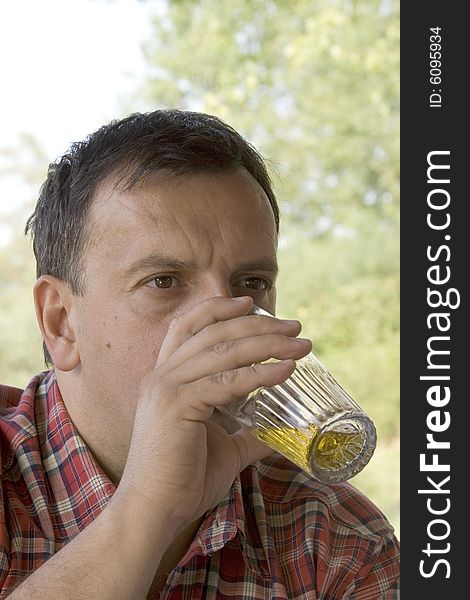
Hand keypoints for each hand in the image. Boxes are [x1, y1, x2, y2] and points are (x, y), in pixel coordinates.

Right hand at [117, 296, 311, 535]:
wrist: (152, 511)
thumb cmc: (182, 480)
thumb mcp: (224, 448)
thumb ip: (250, 434)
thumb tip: (283, 432)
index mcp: (165, 378)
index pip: (189, 327)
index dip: (219, 309)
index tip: (251, 302)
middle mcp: (162, 375)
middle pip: (214, 332)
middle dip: (257, 324)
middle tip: (294, 326)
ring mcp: (167, 387)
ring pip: (223, 350)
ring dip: (266, 343)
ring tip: (300, 344)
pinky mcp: (177, 404)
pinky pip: (227, 382)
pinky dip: (260, 373)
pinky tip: (285, 371)